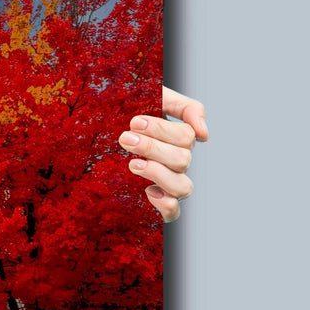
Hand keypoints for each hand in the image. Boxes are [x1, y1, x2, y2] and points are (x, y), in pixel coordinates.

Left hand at [119, 84, 207, 222]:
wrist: (104, 124)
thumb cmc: (132, 110)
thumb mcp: (158, 97)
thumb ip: (187, 107)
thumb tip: (204, 134)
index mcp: (180, 138)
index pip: (186, 136)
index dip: (161, 130)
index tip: (134, 122)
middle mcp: (178, 161)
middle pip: (182, 160)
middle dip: (152, 148)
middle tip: (125, 138)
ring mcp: (170, 182)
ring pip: (183, 187)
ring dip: (158, 173)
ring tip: (132, 164)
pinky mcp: (158, 200)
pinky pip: (174, 212)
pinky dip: (165, 204)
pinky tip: (147, 191)